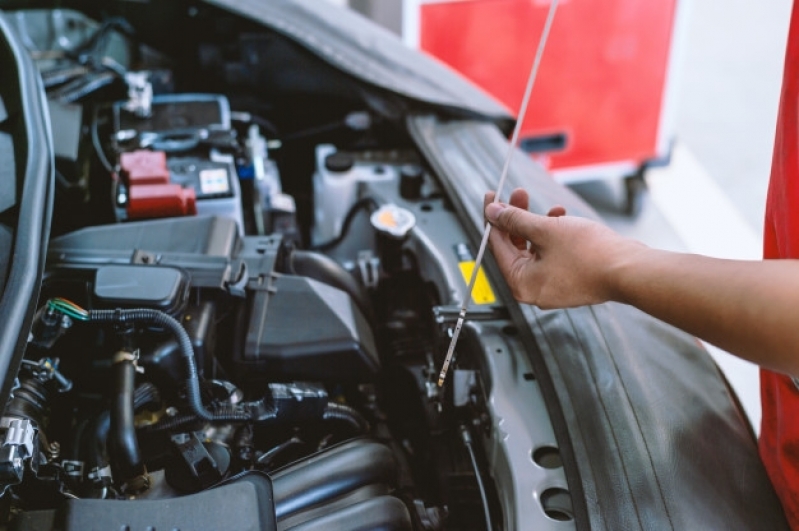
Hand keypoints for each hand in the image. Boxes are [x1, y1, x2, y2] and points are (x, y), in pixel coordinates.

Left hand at [484, 188, 645, 308]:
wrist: (630, 269)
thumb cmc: (591, 256)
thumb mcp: (545, 230)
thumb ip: (515, 220)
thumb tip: (493, 213)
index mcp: (521, 283)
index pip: (497, 246)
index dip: (493, 218)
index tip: (492, 198)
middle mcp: (533, 289)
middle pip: (514, 248)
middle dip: (516, 218)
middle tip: (518, 194)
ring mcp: (552, 286)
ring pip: (534, 250)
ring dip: (536, 224)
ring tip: (545, 205)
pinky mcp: (569, 280)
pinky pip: (551, 255)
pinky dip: (552, 237)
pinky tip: (561, 219)